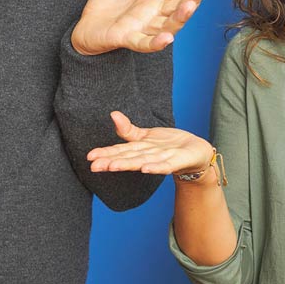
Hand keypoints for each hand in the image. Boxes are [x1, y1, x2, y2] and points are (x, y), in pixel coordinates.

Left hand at [71, 0, 218, 54]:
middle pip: (181, 6)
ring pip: (169, 25)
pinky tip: (167, 38)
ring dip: (181, 17)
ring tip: (191, 5)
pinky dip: (156, 42)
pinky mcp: (128, 38)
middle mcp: (156, 15)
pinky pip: (145, 43)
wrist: (86, 25)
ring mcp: (144, 28)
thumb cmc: (111, 3)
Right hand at [87, 111, 214, 174]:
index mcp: (140, 150)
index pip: (120, 151)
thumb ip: (128, 130)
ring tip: (112, 166)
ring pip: (142, 162)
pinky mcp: (177, 162)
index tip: (89, 157)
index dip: (105, 153)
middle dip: (111, 162)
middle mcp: (148, 157)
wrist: (195, 152)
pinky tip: (145, 169)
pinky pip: (165, 166)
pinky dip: (155, 168)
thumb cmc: (168, 145)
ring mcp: (162, 160)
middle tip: (94, 166)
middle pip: (127, 158)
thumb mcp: (146, 136)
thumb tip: (112, 114)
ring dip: (128, 165)